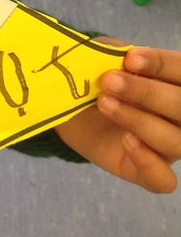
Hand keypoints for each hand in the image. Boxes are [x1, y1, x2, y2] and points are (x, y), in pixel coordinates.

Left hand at [56, 47, 180, 193]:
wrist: (67, 101)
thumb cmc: (96, 73)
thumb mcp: (106, 57)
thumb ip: (121, 57)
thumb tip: (128, 61)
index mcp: (175, 83)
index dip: (163, 65)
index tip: (130, 59)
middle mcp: (178, 117)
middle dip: (148, 93)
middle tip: (109, 81)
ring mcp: (166, 147)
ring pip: (175, 142)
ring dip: (139, 121)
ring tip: (104, 103)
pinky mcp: (144, 171)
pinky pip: (163, 180)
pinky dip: (149, 163)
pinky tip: (127, 141)